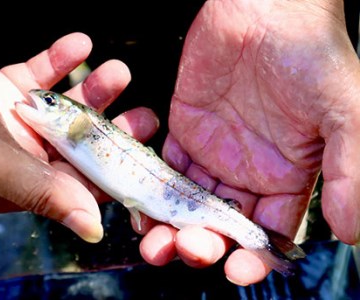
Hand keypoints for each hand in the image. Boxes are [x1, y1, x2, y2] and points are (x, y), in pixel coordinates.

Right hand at [0, 32, 157, 242]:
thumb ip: (43, 191)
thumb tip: (91, 228)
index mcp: (22, 182)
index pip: (80, 184)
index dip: (115, 173)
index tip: (146, 159)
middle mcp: (22, 154)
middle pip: (81, 145)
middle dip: (114, 130)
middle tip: (146, 115)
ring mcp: (15, 120)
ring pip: (66, 108)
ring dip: (93, 89)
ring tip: (117, 70)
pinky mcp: (5, 88)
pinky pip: (41, 74)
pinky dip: (60, 60)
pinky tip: (78, 43)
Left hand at [136, 0, 359, 284]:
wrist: (265, 8)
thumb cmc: (310, 54)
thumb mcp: (343, 112)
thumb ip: (349, 171)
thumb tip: (352, 232)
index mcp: (288, 177)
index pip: (268, 231)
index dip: (254, 256)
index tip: (238, 271)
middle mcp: (248, 172)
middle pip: (221, 224)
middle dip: (203, 244)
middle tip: (187, 250)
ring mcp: (213, 153)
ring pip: (188, 203)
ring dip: (171, 227)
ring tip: (155, 245)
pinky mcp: (183, 130)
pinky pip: (164, 169)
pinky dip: (152, 189)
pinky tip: (142, 206)